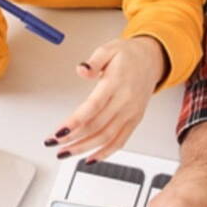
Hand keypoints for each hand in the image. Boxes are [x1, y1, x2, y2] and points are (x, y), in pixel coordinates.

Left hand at [47, 36, 166, 162]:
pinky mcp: (135, 120)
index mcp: (116, 83)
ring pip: (107, 137)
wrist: (152, 60)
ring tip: (65, 153)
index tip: (59, 132)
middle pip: (97, 126)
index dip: (74, 122)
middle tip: (53, 144)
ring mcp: (131, 113)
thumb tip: (82, 69)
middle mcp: (125, 101)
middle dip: (73, 139)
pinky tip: (90, 158)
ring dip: (84, 148)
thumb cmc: (128, 55)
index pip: (93, 106)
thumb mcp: (109, 48)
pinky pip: (120, 141)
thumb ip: (94, 60)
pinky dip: (105, 153)